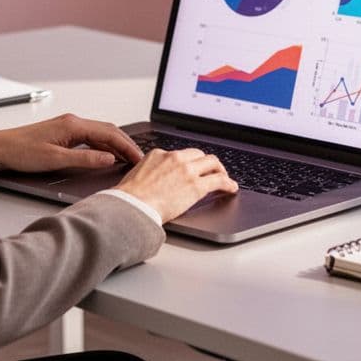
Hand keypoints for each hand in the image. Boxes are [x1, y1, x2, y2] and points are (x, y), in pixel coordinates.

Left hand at [0, 113, 143, 172]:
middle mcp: (73, 122)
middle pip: (108, 131)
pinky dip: (104, 146)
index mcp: (73, 125)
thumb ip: (84, 159)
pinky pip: (91, 137)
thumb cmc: (20, 152)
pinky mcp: (64, 134)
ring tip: (128, 158)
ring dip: (116, 145)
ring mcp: (69, 127)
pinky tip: (108, 155)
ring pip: (101, 133)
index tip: (139, 158)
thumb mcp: (54, 160)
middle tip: (139, 159)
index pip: (109, 134)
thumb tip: (108, 159)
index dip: (127, 147)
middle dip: (126, 144)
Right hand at [114, 147, 238, 222]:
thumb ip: (150, 171)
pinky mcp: (197, 186)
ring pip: (212, 162)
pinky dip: (228, 183)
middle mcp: (175, 158)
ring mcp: (187, 170)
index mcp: (158, 154)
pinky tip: (231, 188)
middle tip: (211, 171)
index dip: (189, 162)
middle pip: (198, 154)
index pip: (180, 154)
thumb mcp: (137, 175)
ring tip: (224, 177)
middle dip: (206, 163)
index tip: (192, 167)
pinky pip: (219, 181)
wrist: (132, 206)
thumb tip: (153, 180)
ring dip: (220, 169)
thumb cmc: (129, 197)